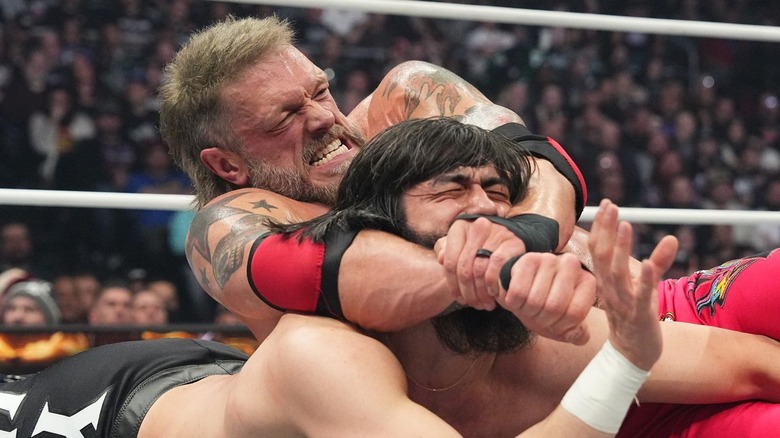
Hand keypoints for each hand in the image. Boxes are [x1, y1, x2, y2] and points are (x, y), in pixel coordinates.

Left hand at [435, 217, 525, 310]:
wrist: (512, 239)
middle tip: (473, 305)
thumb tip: (441, 258)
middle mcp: (477, 226)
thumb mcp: (461, 247)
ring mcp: (496, 232)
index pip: (450, 263)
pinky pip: (496, 266)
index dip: (453, 285)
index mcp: (459, 227)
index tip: (459, 298)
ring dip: (481, 293)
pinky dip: (493, 283)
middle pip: (464, 269)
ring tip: (483, 303)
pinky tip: (494, 293)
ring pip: (479, 270)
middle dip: (468, 293)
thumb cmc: (481, 247)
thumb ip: (446, 251)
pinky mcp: (512, 242)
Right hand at [497, 252, 594, 344]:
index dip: (560, 328)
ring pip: (535, 301)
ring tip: (527, 307)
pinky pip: (518, 292)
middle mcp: (571, 265)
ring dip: (527, 312)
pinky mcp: (528, 259)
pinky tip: (517, 298)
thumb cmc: (546, 307)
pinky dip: (514, 303)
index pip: (574, 314)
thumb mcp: (563, 324)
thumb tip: (578, 335)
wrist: (524, 289)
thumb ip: (576, 334)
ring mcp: (550, 259)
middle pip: (554, 307)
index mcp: (587, 281)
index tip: (554, 326)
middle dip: (542, 320)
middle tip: (538, 317)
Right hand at [588, 199, 677, 369]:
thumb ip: (659, 262)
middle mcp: (610, 289)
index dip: (602, 227)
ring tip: (625, 225)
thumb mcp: (645, 286)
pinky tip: (649, 265)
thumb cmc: (636, 316)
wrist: (632, 353)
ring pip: (617, 273)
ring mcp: (623, 302)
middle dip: (606, 230)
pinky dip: (644, 280)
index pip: (599, 249)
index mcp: (607, 281)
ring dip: (620, 249)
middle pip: (603, 256)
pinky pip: (640, 297)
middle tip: (610, 206)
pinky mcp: (639, 316)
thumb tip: (672, 238)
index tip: (607, 204)